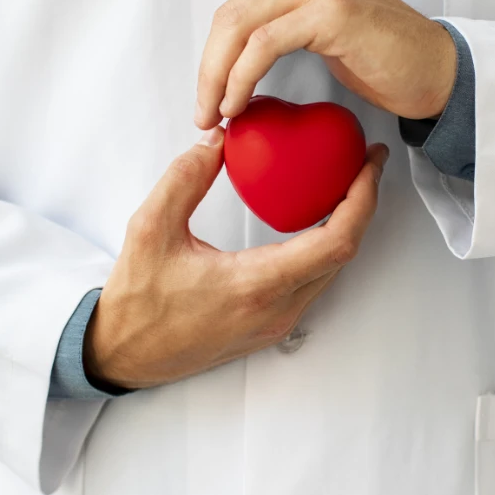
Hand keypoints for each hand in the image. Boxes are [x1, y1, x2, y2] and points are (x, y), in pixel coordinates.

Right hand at [85, 126, 389, 390]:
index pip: (334, 242)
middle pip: (344, 254)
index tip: (369, 164)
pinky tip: (316, 217)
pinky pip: (315, 280)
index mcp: (254, 286)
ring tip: (347, 183)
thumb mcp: (149, 229)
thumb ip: (185, 178)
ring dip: (347, 224)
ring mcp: (277, 322)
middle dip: (363, 204)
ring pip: (332, 269)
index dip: (362, 198)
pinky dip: (326, 244)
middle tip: (365, 162)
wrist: (124, 354)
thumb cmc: (136, 302)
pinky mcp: (271, 325)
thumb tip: (218, 140)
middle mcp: (276, 309)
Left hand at [194, 0, 457, 128]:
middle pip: (230, 15)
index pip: (235, 6)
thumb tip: (237, 3)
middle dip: (208, 68)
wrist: (435, 70)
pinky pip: (264, 44)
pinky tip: (238, 103)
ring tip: (215, 114)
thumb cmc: (382, 55)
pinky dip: (241, 77)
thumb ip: (281, 12)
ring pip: (240, 27)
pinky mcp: (330, 11)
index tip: (207, 93)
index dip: (212, 54)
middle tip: (202, 111)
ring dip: (218, 77)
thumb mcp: (320, 26)